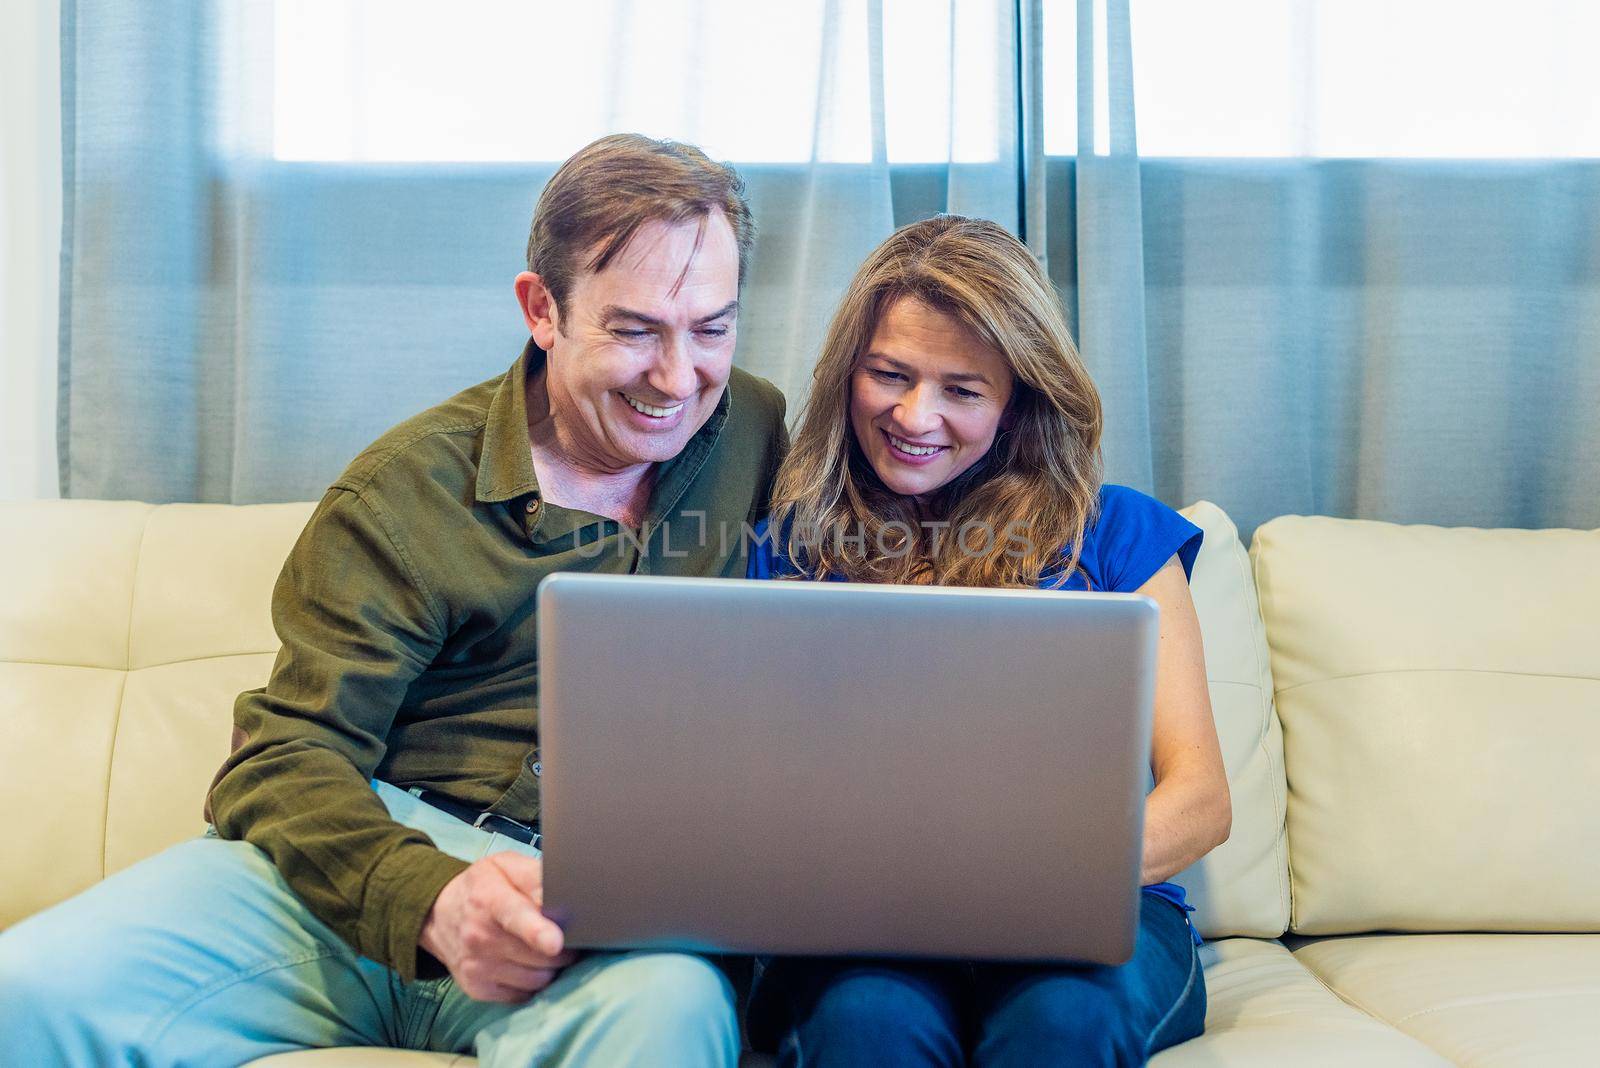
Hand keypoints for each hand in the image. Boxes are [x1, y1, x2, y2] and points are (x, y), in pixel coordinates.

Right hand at [419, 853, 575, 1001]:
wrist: (440, 915)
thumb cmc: (483, 887)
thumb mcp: (506, 866)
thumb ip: (535, 876)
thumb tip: (564, 895)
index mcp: (489, 898)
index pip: (515, 916)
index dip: (537, 931)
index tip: (555, 942)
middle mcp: (479, 935)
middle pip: (538, 955)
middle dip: (563, 948)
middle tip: (566, 935)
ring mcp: (476, 966)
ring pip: (536, 979)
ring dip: (550, 967)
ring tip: (545, 948)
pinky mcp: (478, 989)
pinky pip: (524, 994)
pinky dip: (533, 982)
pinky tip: (527, 964)